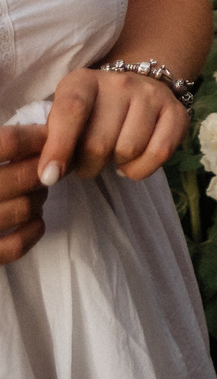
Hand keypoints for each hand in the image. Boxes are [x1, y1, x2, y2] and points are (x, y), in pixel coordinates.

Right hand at [0, 125, 46, 265]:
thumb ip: (0, 145)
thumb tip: (39, 133)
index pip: (8, 142)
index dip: (36, 136)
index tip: (48, 136)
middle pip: (25, 175)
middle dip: (42, 169)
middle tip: (43, 168)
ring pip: (25, 207)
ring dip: (39, 198)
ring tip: (34, 192)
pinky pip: (17, 245)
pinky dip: (33, 229)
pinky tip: (31, 219)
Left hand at [40, 65, 189, 187]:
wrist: (138, 87)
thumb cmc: (92, 111)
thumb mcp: (64, 116)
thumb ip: (53, 140)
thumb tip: (49, 174)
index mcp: (84, 80)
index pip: (71, 110)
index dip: (59, 146)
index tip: (49, 176)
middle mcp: (121, 82)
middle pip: (100, 142)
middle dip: (88, 166)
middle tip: (86, 164)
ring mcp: (152, 95)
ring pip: (129, 150)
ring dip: (115, 165)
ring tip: (111, 156)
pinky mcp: (177, 112)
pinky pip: (159, 153)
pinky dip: (141, 169)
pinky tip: (130, 163)